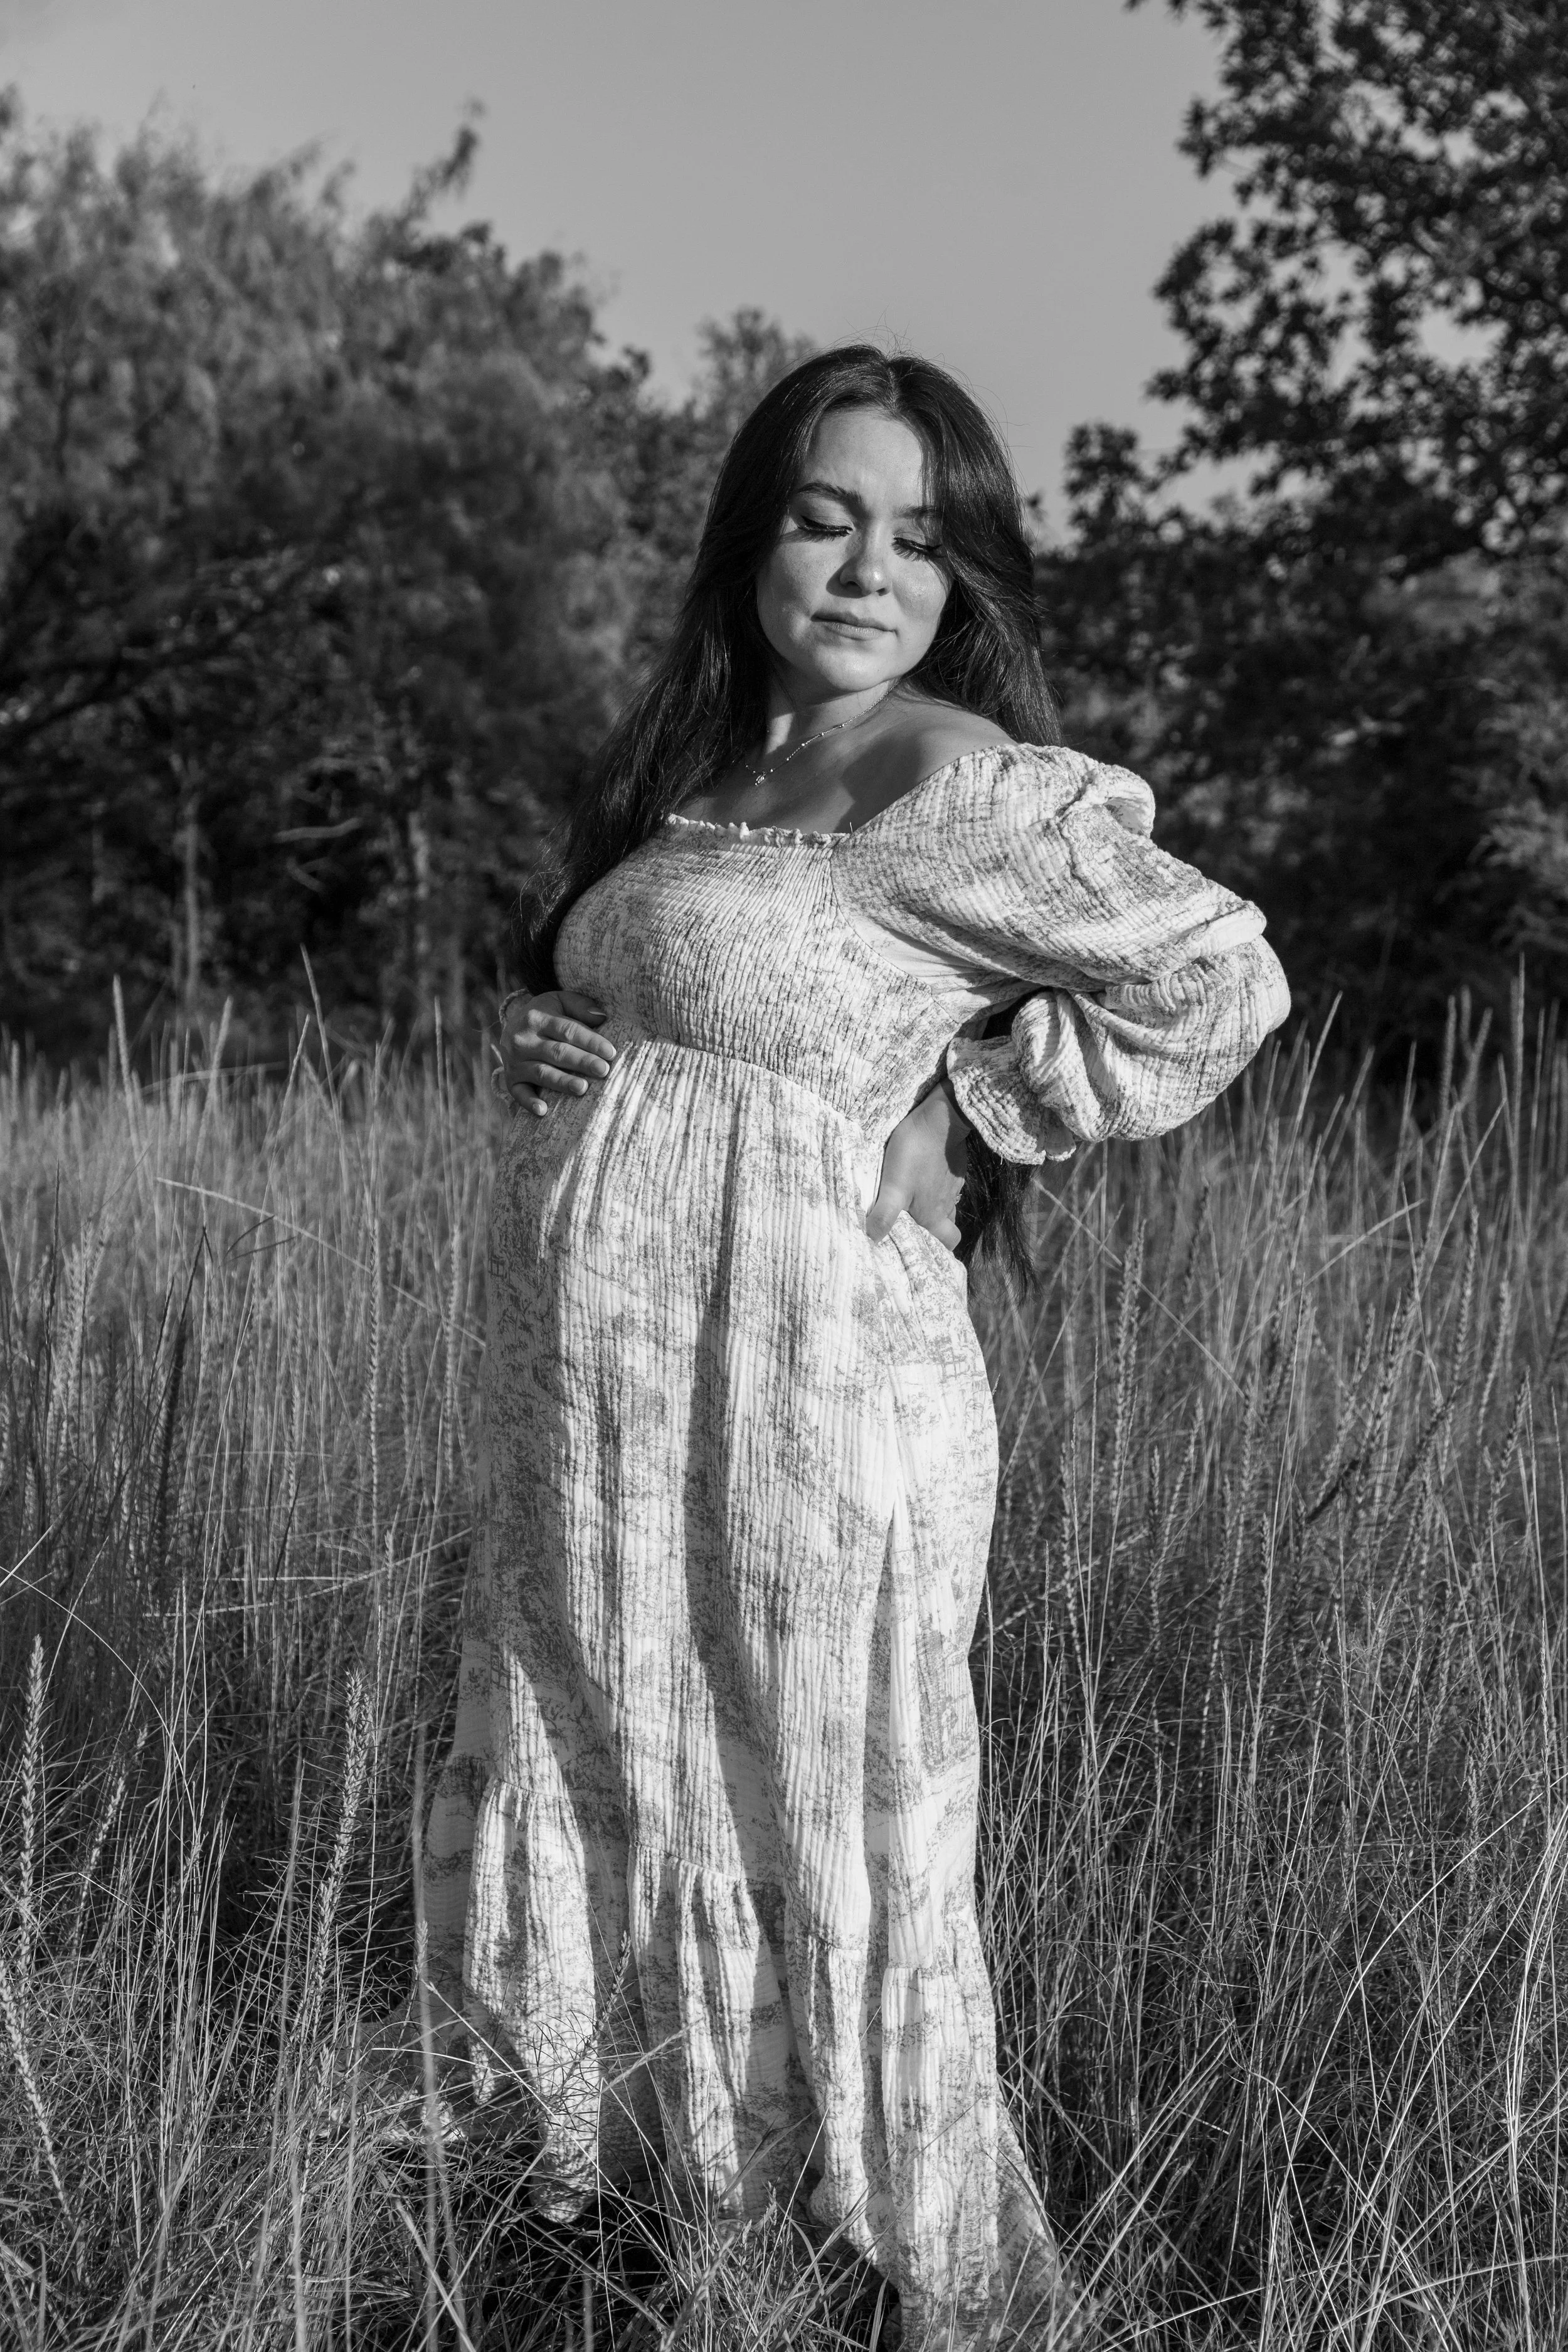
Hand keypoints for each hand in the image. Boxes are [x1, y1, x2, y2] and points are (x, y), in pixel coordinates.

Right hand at [494, 989, 615, 1116]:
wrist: (512, 1027)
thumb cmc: (545, 1015)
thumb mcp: (559, 1001)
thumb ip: (580, 1005)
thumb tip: (601, 1016)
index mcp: (536, 1018)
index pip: (567, 1030)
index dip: (590, 1041)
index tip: (610, 1052)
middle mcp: (523, 1040)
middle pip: (556, 1052)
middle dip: (581, 1062)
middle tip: (603, 1070)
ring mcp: (515, 1062)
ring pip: (541, 1073)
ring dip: (562, 1082)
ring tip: (583, 1088)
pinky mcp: (511, 1079)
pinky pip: (519, 1093)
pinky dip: (529, 1103)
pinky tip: (543, 1111)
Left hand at [867, 1077, 970, 1251]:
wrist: (940, 1119)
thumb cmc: (914, 1154)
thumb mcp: (893, 1187)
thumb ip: (884, 1215)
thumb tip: (872, 1239)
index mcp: (933, 1215)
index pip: (948, 1243)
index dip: (939, 1249)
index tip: (924, 1247)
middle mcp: (948, 1204)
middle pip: (947, 1226)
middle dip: (935, 1229)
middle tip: (915, 1223)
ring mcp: (954, 1184)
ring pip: (946, 1205)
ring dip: (933, 1206)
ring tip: (913, 1200)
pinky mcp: (955, 1167)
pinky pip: (946, 1184)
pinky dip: (935, 1186)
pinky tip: (921, 1175)